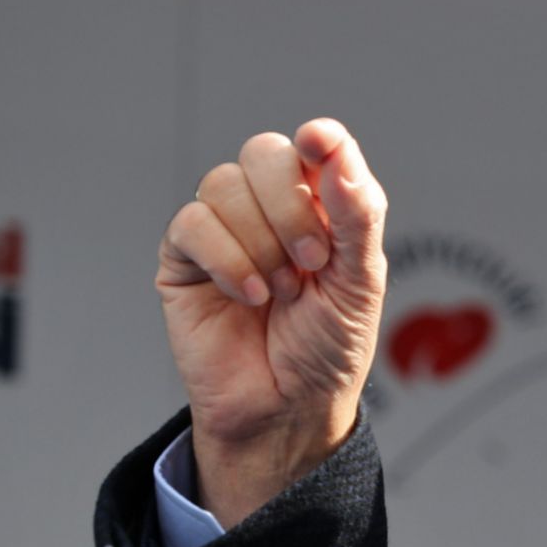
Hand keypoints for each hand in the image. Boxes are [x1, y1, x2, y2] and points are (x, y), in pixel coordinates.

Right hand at [156, 118, 388, 526]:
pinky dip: (226, 258)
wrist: (286, 408)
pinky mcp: (185, 259)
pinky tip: (249, 295)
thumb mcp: (361, 283)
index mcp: (324, 206)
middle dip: (289, 205)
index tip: (320, 142)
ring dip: (261, 242)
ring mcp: (227, 230)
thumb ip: (357, 216)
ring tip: (281, 291)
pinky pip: (192, 223)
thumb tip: (340, 155)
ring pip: (225, 184)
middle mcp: (274, 209)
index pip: (318, 147)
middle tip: (312, 261)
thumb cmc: (329, 347)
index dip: (320, 138)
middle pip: (264, 153)